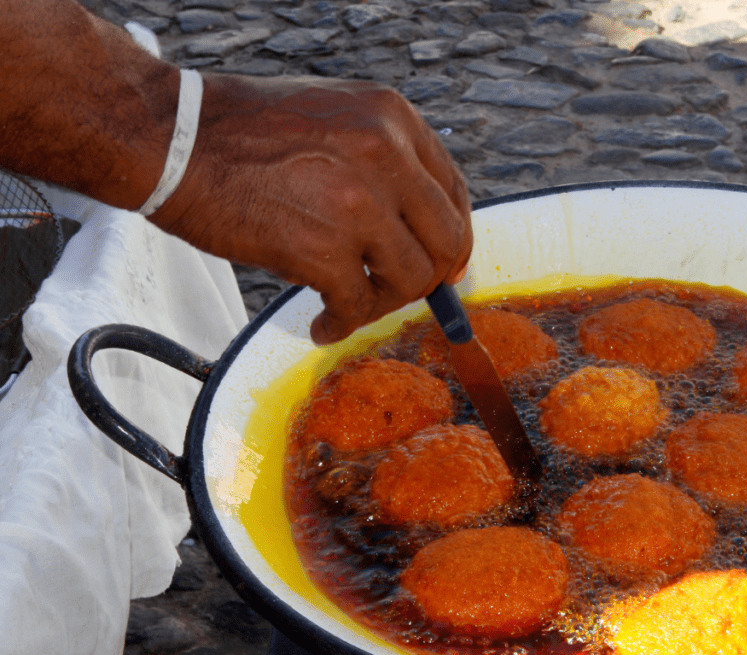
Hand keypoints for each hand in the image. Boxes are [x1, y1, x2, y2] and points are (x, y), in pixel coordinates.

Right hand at [150, 73, 471, 344]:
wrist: (171, 137)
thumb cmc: (241, 129)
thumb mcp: (333, 117)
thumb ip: (380, 159)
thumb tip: (413, 222)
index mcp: (392, 119)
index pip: (454, 191)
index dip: (451, 236)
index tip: (442, 262)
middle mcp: (387, 156)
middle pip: (446, 240)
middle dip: (430, 278)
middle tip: (401, 293)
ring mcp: (359, 204)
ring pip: (412, 279)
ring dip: (382, 304)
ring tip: (349, 305)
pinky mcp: (323, 249)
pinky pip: (357, 306)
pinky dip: (342, 323)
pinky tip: (322, 322)